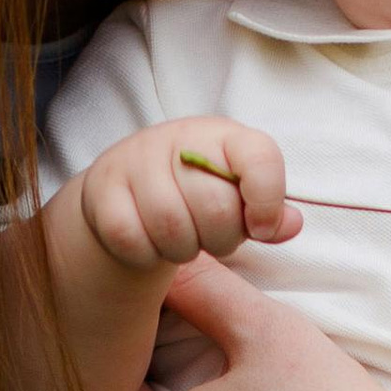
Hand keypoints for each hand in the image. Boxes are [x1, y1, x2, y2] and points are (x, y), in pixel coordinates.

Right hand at [75, 119, 298, 274]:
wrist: (127, 194)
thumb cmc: (195, 195)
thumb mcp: (237, 199)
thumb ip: (267, 212)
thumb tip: (290, 224)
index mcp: (222, 135)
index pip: (260, 158)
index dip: (267, 201)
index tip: (259, 227)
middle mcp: (177, 138)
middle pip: (216, 207)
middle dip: (220, 239)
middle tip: (210, 238)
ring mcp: (134, 160)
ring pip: (172, 228)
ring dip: (183, 251)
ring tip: (181, 241)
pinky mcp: (100, 189)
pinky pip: (132, 241)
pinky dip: (146, 256)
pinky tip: (148, 243)